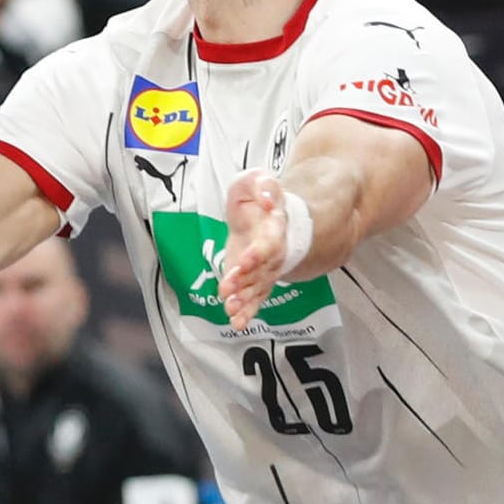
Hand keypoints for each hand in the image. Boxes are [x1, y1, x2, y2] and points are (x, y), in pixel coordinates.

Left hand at [220, 168, 288, 329]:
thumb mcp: (258, 180)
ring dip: (245, 300)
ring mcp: (266, 267)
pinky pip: (255, 297)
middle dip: (245, 282)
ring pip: (259, 287)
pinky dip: (246, 311)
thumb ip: (263, 185)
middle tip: (228, 291)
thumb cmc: (260, 196)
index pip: (269, 243)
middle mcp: (274, 252)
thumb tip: (267, 200)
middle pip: (263, 271)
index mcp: (275, 227)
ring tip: (231, 310)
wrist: (270, 213)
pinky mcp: (256, 278)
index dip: (258, 253)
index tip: (244, 261)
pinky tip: (237, 323)